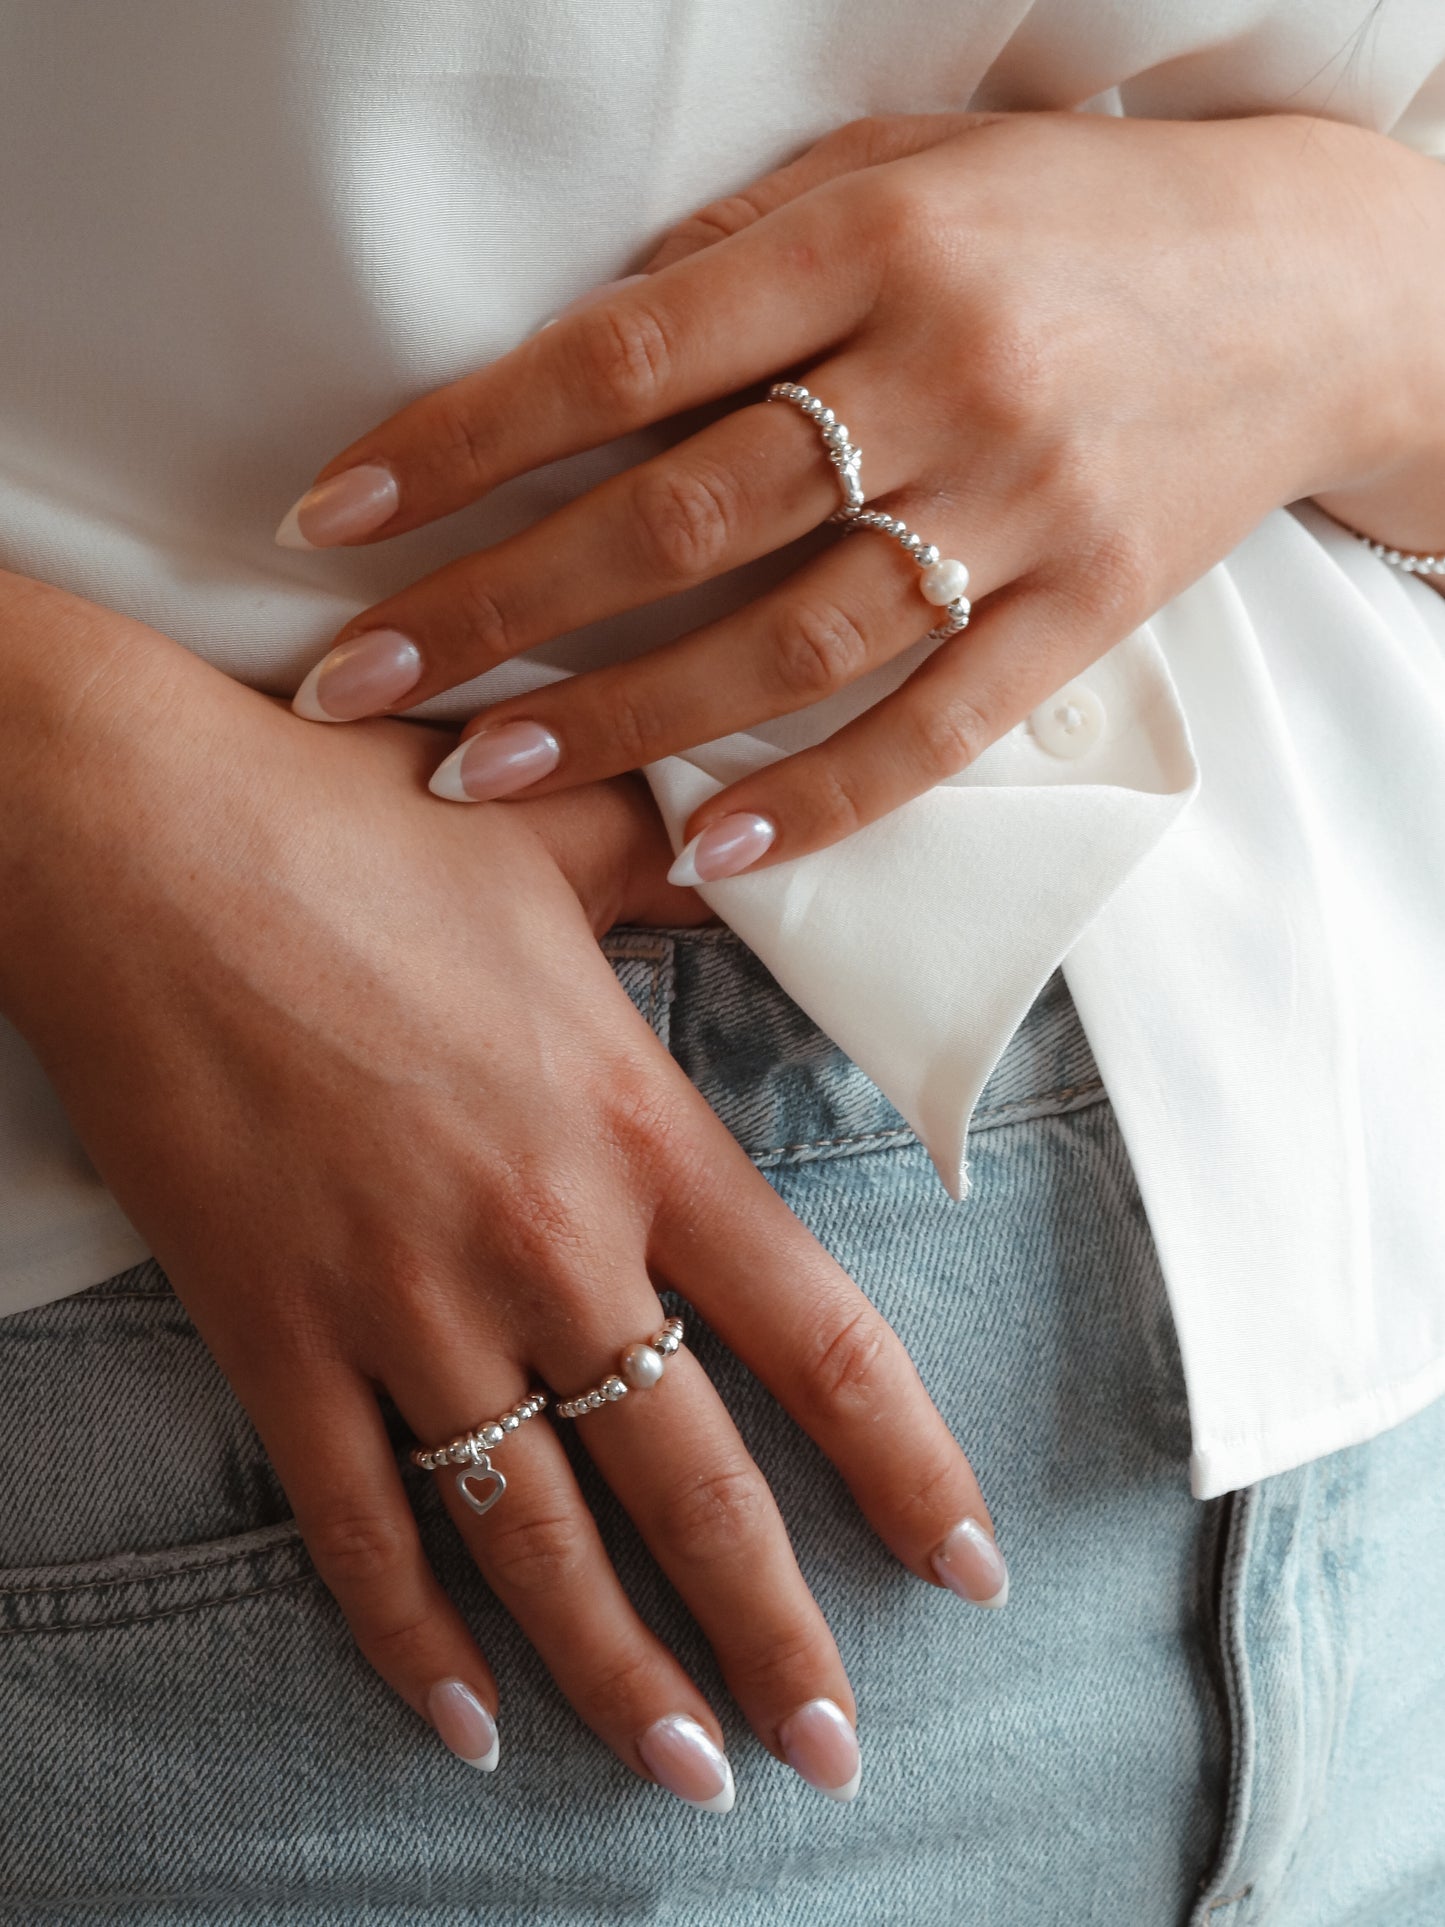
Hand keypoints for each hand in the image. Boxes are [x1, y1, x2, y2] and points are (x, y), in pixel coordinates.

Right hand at [0, 576, 1003, 1806]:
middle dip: (777, 1634)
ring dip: (616, 1673)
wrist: (135, 835)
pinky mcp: (270, 1329)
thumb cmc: (354, 818)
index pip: (820, 1338)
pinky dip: (406, 1634)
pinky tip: (462, 1722)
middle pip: (695, 1481)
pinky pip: (350, 1520)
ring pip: (536, 1537)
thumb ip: (673, 872)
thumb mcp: (560, 834)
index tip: (969, 1570)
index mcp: (634, 1126)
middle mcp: (542, 1241)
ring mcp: (400, 1300)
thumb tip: (744, 844)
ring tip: (685, 1771)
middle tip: (833, 1753)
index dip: (910, 1469)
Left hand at [277, 109, 1437, 877]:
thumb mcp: (909, 168)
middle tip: (362, 681)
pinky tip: (707, 850)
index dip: (466, 439)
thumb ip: (749, 249)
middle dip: (500, 608)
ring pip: (790, 642)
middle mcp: (946, 378)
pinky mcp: (1090, 609)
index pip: (624, 354)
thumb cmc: (1076, 215)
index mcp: (878, 243)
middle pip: (681, 515)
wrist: (1312, 286)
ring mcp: (1024, 508)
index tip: (337, 513)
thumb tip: (586, 342)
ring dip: (619, 719)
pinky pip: (941, 727)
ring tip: (482, 775)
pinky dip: (822, 798)